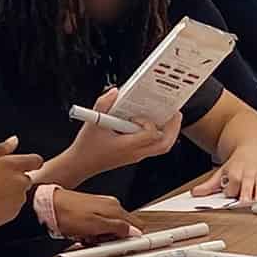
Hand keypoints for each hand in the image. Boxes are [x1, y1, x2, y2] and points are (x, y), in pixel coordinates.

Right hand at [0, 136, 45, 226]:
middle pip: (26, 178)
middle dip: (15, 179)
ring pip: (19, 193)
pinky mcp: (14, 213)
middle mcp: (20, 182)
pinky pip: (14, 206)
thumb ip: (1, 148)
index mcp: (13, 165)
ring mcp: (18, 199)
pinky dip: (6, 205)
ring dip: (11, 192)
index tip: (22, 164)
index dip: (30, 162)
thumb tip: (14, 140)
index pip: (36, 160)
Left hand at [52, 189, 135, 240]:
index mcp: (115, 208)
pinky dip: (92, 234)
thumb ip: (118, 228)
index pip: (137, 225)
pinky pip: (99, 228)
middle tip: (100, 242)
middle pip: (123, 229)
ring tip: (88, 238)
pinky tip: (83, 235)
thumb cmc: (68, 215)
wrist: (49, 207)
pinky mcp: (91, 212)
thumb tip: (134, 232)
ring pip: (110, 230)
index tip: (125, 247)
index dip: (133, 239)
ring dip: (101, 238)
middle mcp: (110, 206)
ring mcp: (100, 208)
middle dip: (113, 240)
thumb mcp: (96, 225)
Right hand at [65, 89, 180, 176]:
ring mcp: (136, 155)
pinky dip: (159, 135)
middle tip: (175, 114)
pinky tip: (153, 123)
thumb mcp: (92, 122)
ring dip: (169, 132)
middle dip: (174, 128)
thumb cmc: (86, 148)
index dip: (148, 122)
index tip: (137, 116)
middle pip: (164, 145)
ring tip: (169, 117)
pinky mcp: (135, 155)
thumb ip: (103, 104)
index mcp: (127, 146)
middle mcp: (135, 153)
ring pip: (161, 147)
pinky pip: (153, 146)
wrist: (81, 165)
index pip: (150, 135)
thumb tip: (115, 92)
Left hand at [191, 146, 256, 203]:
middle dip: (246, 191)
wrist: (253, 147)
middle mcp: (248, 172)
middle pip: (246, 182)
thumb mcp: (222, 172)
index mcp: (235, 171)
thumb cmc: (237, 164)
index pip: (232, 181)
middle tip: (244, 202)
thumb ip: (209, 185)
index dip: (231, 188)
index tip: (230, 193)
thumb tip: (195, 193)